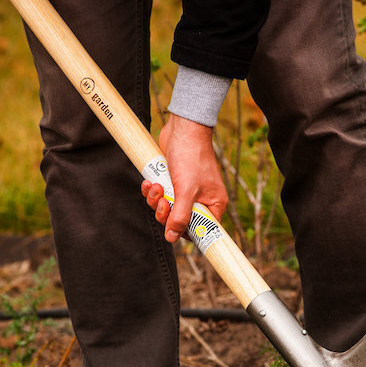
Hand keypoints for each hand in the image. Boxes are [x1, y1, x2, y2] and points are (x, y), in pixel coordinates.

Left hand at [141, 114, 227, 242]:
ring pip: (167, 210)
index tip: (174, 235)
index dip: (187, 233)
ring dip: (156, 201)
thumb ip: (179, 216)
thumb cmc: (191, 157)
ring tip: (156, 187)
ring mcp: (186, 192)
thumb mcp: (186, 191)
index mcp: (213, 205)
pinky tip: (149, 183)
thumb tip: (172, 237)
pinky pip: (160, 197)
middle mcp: (201, 201)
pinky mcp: (173, 183)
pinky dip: (153, 192)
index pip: (202, 230)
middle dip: (165, 214)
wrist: (182, 128)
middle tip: (162, 203)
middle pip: (180, 222)